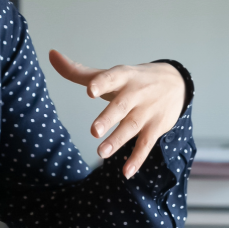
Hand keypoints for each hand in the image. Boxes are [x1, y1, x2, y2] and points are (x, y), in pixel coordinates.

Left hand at [48, 51, 185, 178]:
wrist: (176, 83)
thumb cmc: (134, 81)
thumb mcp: (111, 74)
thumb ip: (79, 71)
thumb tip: (51, 55)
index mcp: (122, 77)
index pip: (111, 78)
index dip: (101, 83)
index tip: (90, 90)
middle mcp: (135, 93)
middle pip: (121, 106)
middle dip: (108, 118)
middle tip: (94, 131)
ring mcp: (147, 111)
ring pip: (131, 126)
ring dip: (117, 140)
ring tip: (101, 153)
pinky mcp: (156, 127)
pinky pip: (146, 144)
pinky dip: (137, 159)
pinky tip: (126, 172)